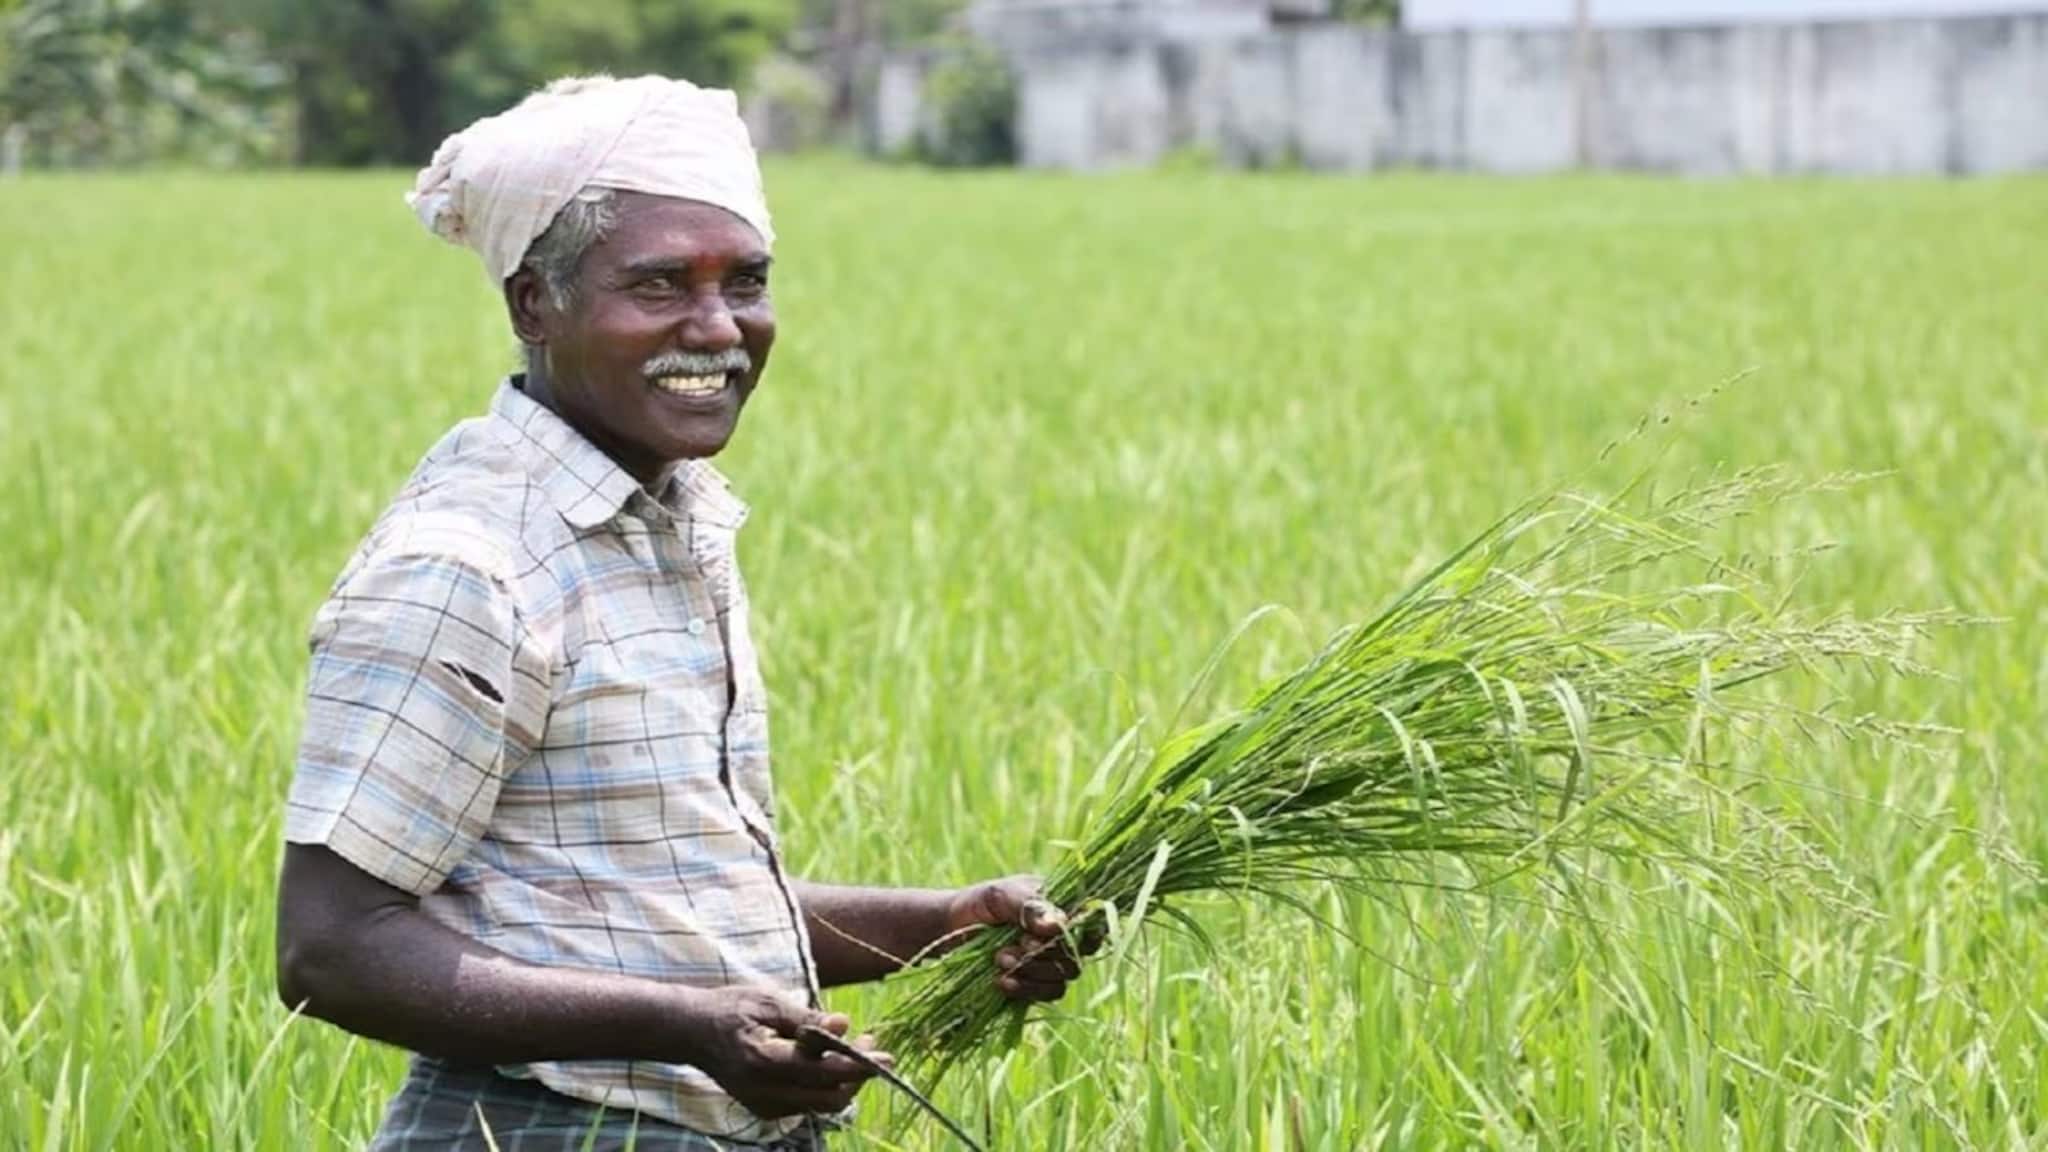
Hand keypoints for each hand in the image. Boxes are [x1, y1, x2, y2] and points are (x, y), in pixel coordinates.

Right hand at [677, 986, 891, 1118]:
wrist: (690, 1032)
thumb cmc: (729, 1008)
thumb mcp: (767, 1002)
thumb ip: (806, 1018)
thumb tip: (844, 1025)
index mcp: (763, 1061)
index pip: (823, 1072)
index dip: (859, 1065)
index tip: (887, 1055)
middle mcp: (763, 1091)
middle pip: (829, 1097)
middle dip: (858, 1075)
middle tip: (871, 1044)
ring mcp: (762, 1105)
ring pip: (820, 1104)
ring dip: (844, 1081)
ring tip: (855, 1048)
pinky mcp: (763, 1109)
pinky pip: (806, 1104)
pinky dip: (824, 1086)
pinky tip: (828, 1061)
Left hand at [946, 875, 1090, 1002]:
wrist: (950, 929)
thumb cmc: (980, 903)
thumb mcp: (1001, 895)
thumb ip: (1029, 906)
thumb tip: (1059, 925)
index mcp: (1062, 907)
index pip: (1091, 923)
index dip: (1076, 933)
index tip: (1047, 932)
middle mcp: (1062, 936)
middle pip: (1078, 954)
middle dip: (1047, 954)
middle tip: (1018, 945)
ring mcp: (1051, 961)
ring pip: (1065, 976)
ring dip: (1034, 972)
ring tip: (1000, 959)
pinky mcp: (1037, 983)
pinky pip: (1048, 993)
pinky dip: (1027, 989)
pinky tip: (1003, 982)